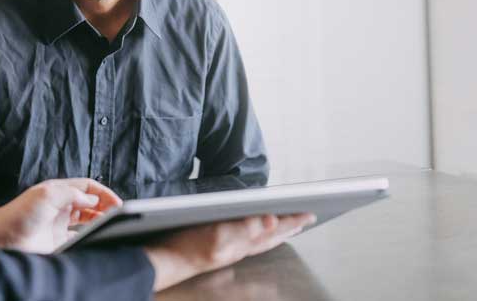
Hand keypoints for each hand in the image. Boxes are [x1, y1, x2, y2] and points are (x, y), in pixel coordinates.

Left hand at [0, 178, 121, 252]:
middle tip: (117, 214)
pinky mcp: (58, 242)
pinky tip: (96, 237)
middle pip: (90, 202)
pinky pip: (80, 237)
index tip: (116, 202)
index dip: (103, 193)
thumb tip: (92, 198)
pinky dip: (90, 237)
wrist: (3, 240)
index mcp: (59, 191)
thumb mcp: (47, 195)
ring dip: (100, 220)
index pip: (88, 187)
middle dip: (105, 206)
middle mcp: (61, 206)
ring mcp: (60, 224)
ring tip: (110, 224)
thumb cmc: (20, 214)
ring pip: (87, 220)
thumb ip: (72, 193)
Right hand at [144, 213, 315, 291]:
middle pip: (272, 237)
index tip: (309, 213)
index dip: (292, 220)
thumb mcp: (218, 234)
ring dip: (278, 233)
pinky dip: (260, 238)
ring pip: (263, 242)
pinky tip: (257, 237)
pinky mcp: (221, 249)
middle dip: (290, 227)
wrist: (167, 263)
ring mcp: (231, 250)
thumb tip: (272, 220)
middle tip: (306, 219)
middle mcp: (241, 248)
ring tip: (289, 228)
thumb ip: (245, 228)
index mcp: (244, 242)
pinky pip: (250, 244)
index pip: (274, 229)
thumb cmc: (188, 248)